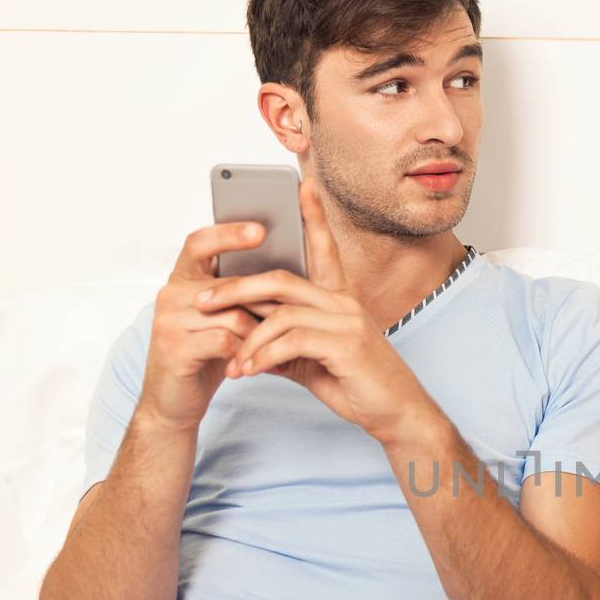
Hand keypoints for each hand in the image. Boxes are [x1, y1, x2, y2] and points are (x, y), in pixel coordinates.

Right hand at [136, 221, 272, 430]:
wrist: (174, 402)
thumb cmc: (206, 357)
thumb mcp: (223, 320)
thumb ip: (241, 296)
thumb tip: (287, 270)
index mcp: (182, 280)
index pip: (200, 242)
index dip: (229, 234)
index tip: (262, 229)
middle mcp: (170, 293)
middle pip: (230, 286)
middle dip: (265, 305)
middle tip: (296, 316)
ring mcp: (168, 319)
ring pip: (233, 315)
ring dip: (261, 334)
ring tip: (276, 350)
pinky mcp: (173, 347)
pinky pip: (225, 341)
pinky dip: (247, 353)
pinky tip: (257, 366)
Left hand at [192, 175, 436, 440]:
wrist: (395, 414)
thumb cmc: (358, 385)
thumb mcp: (312, 361)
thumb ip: (282, 345)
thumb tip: (244, 342)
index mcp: (339, 299)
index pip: (324, 249)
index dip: (313, 216)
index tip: (301, 185)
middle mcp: (344, 302)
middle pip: (281, 279)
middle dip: (237, 288)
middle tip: (204, 300)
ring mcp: (346, 321)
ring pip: (281, 312)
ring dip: (247, 338)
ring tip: (231, 362)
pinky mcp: (345, 345)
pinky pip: (291, 341)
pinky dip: (263, 356)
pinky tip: (248, 372)